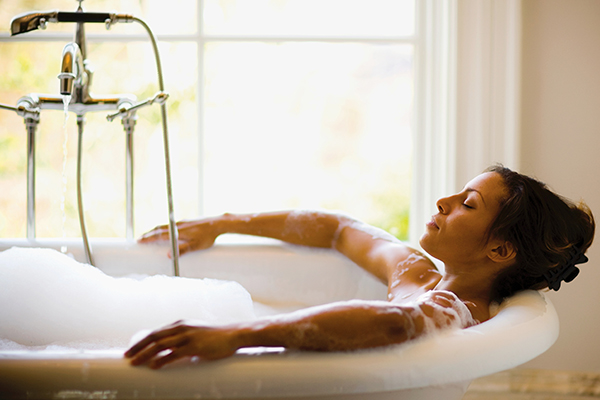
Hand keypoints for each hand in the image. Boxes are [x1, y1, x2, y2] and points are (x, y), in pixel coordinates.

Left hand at [124, 320, 240, 368]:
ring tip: (135, 362)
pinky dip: (161, 359)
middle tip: (127, 356)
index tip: (131, 349)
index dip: (142, 341)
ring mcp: (188, 336)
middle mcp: (181, 328)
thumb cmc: (215, 337)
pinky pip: (174, 353)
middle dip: (138, 347)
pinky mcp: (195, 346)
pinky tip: (153, 365)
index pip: (156, 332)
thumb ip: (183, 339)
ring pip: (160, 345)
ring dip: (145, 354)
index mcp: (180, 324)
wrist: (233, 335)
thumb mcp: (196, 333)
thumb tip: (171, 351)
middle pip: (154, 337)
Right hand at [138, 218, 220, 255]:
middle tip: (140, 239)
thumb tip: (169, 256)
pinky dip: (164, 228)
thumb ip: (183, 250)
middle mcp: (178, 225)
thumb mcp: (196, 246)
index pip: (159, 235)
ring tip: (150, 235)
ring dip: (156, 230)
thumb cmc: (208, 236)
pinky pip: (171, 225)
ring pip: (165, 226)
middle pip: (159, 229)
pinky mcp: (187, 222)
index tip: (139, 241)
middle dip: (149, 234)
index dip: (148, 238)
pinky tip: (166, 231)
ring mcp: (182, 222)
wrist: (218, 223)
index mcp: (178, 231)